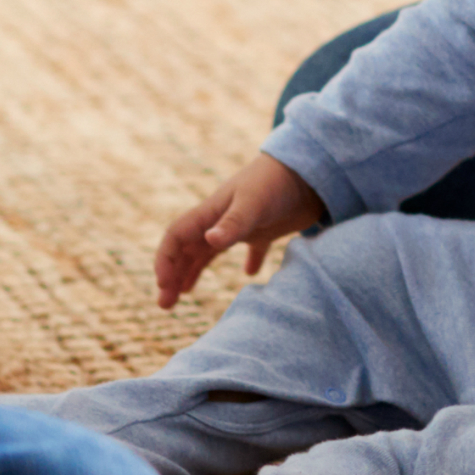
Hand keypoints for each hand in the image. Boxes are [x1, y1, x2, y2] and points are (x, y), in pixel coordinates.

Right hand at [155, 153, 323, 307]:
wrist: (310, 170)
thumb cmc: (277, 182)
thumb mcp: (253, 203)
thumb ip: (233, 223)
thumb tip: (209, 241)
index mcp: (212, 211)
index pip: (177, 236)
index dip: (165, 260)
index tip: (163, 286)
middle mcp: (221, 218)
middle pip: (187, 249)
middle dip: (173, 274)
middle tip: (165, 304)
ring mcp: (243, 224)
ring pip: (209, 251)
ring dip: (193, 272)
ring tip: (184, 294)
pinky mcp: (266, 229)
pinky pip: (252, 249)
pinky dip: (250, 261)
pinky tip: (251, 274)